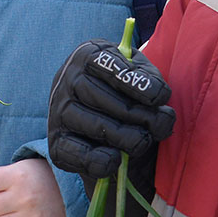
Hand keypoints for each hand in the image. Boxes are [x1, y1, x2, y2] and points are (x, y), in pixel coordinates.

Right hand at [48, 39, 174, 179]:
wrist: (104, 125)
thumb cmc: (126, 93)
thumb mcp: (141, 76)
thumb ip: (151, 82)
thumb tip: (158, 104)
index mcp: (87, 55)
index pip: (108, 64)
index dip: (136, 82)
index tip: (160, 97)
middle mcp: (66, 80)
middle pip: (106, 99)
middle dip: (142, 116)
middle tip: (161, 125)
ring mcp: (58, 112)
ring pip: (99, 128)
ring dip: (131, 140)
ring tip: (143, 140)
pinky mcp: (56, 143)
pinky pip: (81, 155)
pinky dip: (104, 161)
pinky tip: (117, 159)